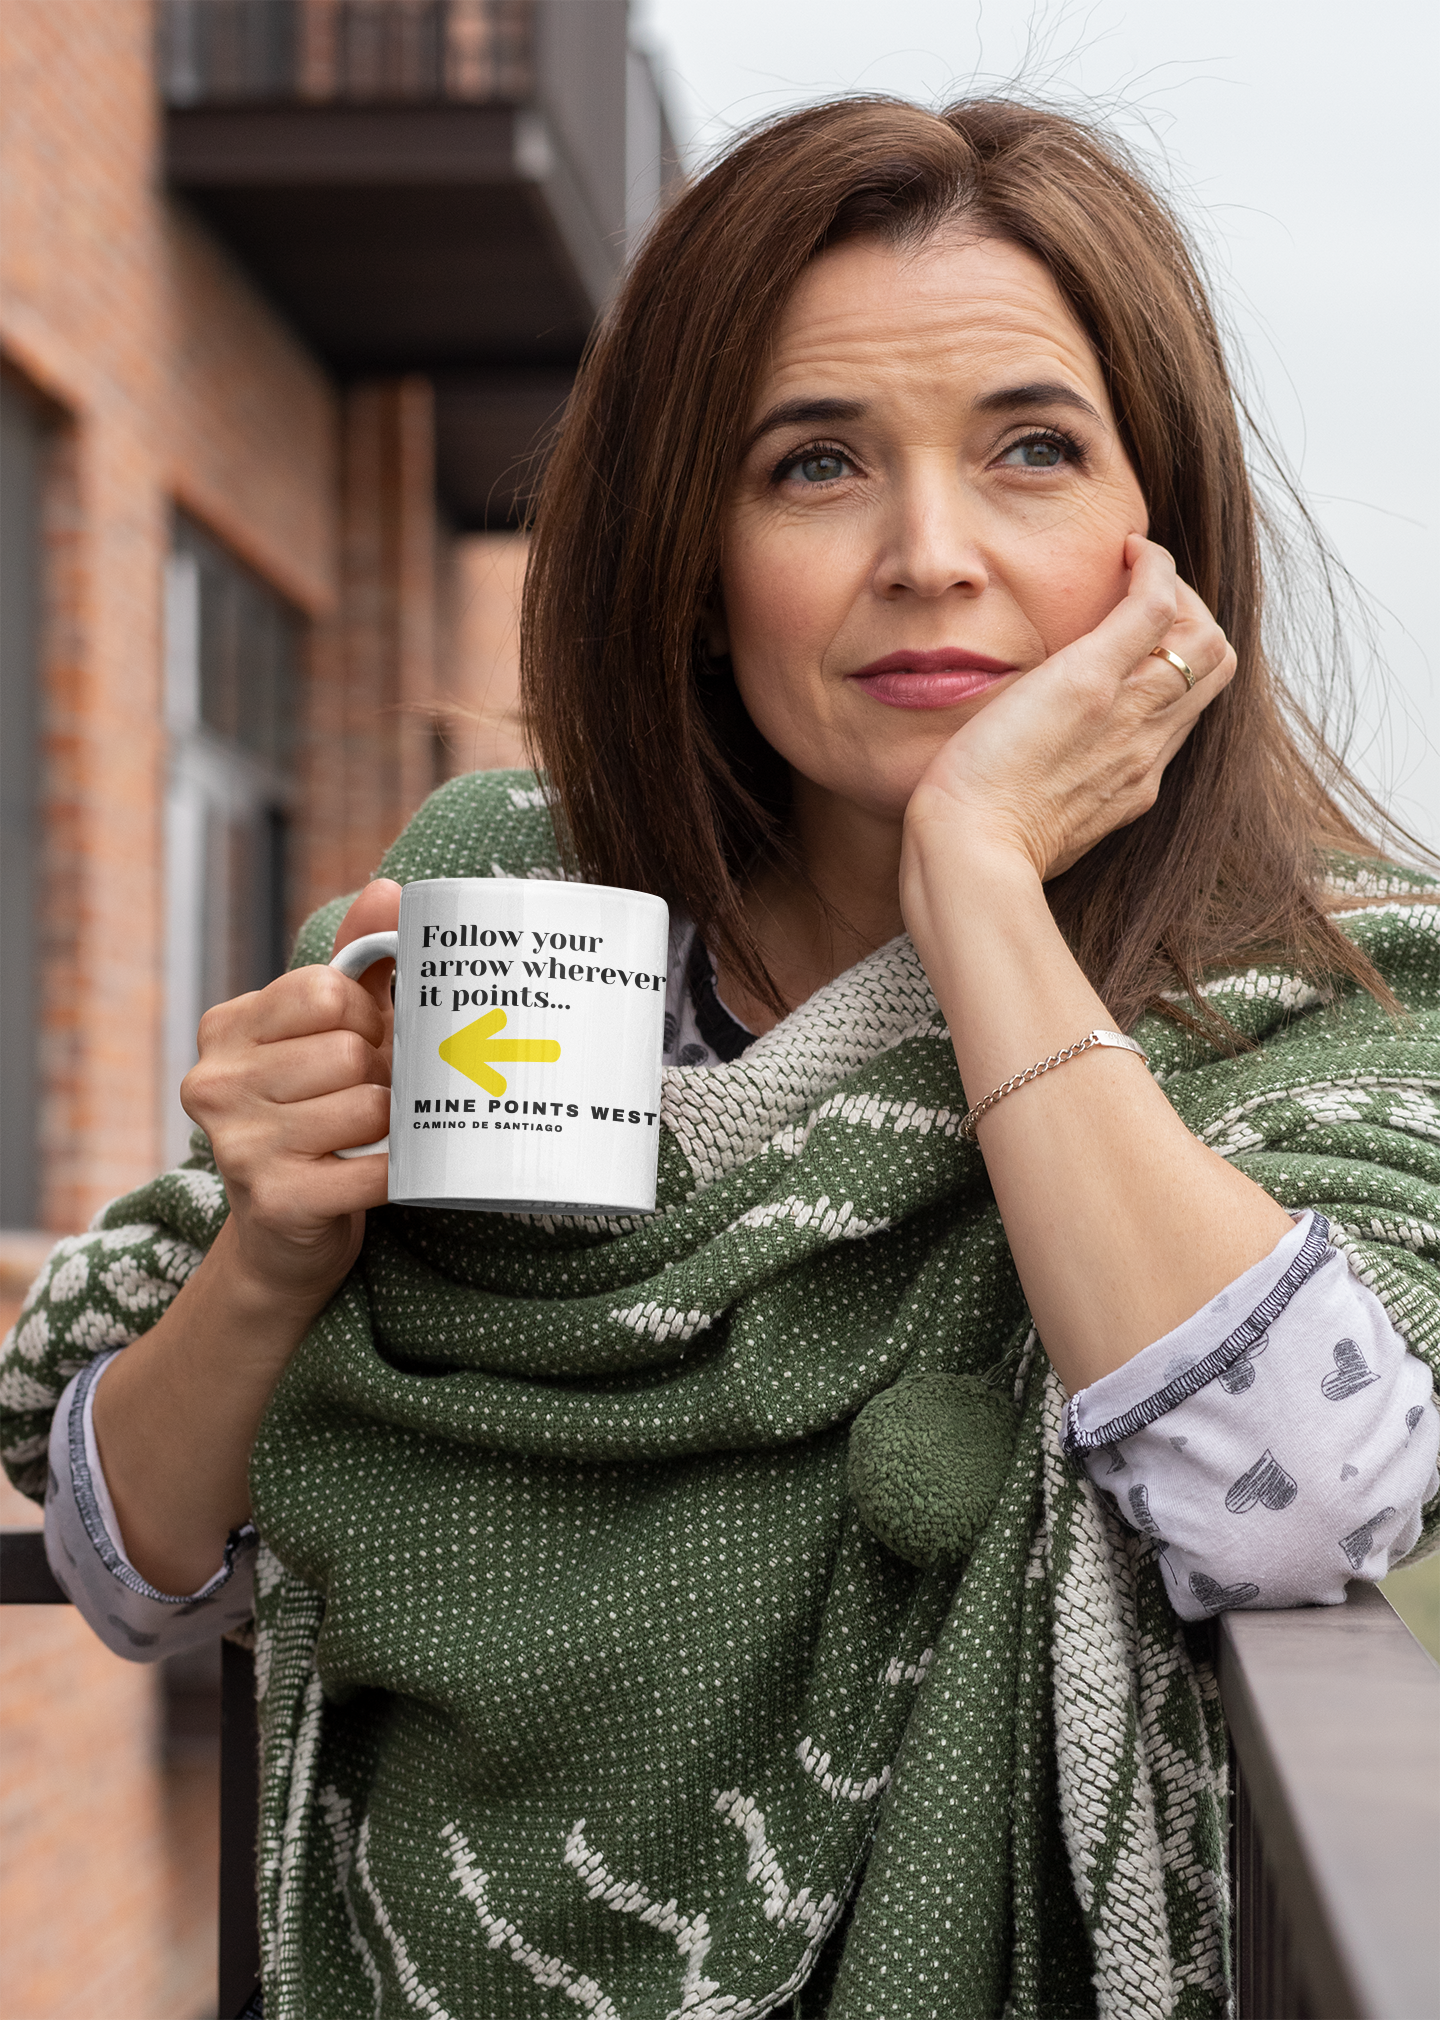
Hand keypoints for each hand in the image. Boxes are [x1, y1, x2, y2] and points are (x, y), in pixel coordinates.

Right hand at [179, 878, 401, 1323]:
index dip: (367, 1016)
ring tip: (372, 1135)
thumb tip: (390, 890)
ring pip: (369, 1105)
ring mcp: (238, 1145)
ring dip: (392, 1124)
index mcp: (227, 1028)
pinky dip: (400, 1171)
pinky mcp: (275, 1201)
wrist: (287, 1236)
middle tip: (372, 1098)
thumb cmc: (318, 1114)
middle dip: (382, 1074)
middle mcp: (216, 1082)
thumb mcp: (331, 1032)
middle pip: (350, 1051)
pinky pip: (375, 1169)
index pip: (329, 991)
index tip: (362, 1043)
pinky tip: (389, 1172)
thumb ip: (358, 961)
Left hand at [901, 536, 1236, 884]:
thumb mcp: (1031, 824)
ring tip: (1134, 567)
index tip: (1135, 644)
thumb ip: (1045, 795)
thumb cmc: (978, 847)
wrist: (971, 855)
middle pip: (1214, 669)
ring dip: (1176, 589)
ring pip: (1203, 637)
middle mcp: (1146, 749)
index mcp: (1132, 783)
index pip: (1184, 712)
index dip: (1174, 666)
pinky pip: (1156, 606)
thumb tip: (1019, 781)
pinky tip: (1129, 549)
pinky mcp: (1093, 681)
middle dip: (1191, 620)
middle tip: (1141, 595)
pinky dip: (1155, 567)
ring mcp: (1129, 713)